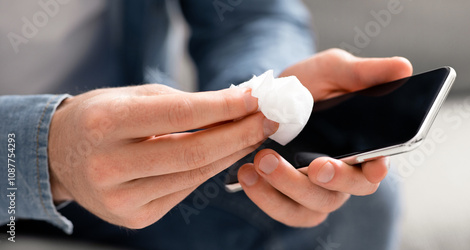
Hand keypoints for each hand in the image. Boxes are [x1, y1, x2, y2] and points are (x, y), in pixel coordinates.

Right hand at [48, 84, 278, 228]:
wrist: (61, 155)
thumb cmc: (102, 117)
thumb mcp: (135, 97)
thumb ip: (185, 103)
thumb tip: (240, 105)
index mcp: (105, 123)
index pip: (181, 115)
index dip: (225, 108)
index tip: (256, 99)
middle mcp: (109, 165)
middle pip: (194, 152)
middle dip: (238, 134)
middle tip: (267, 120)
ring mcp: (120, 199)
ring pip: (194, 175)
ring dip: (231, 153)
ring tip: (253, 135)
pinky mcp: (133, 217)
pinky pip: (184, 190)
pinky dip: (209, 170)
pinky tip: (226, 154)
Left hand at [238, 49, 412, 226]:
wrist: (267, 100)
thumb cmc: (308, 86)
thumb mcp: (332, 71)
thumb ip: (364, 73)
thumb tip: (403, 68)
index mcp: (362, 145)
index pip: (377, 166)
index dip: (378, 169)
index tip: (374, 164)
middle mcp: (343, 173)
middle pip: (347, 191)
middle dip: (332, 180)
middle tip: (312, 165)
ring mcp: (316, 189)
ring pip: (314, 205)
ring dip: (288, 187)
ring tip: (262, 160)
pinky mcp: (289, 198)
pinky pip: (283, 211)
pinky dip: (265, 197)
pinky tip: (247, 173)